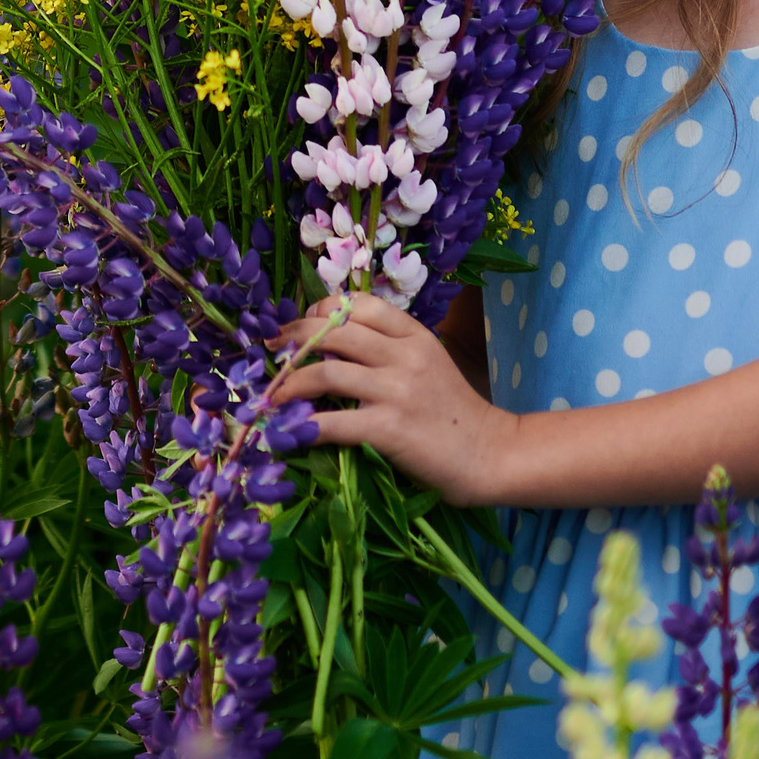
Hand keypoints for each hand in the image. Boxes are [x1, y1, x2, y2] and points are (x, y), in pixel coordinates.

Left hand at [273, 294, 514, 506]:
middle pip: (335, 330)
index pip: (360, 304)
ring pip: (326, 372)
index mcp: (414, 336)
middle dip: (295, 337)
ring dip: (289, 383)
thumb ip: (391, 350)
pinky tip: (288, 432)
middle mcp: (405, 356)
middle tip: (274, 351)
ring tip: (271, 395)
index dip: (323, 309)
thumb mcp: (429, 364)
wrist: (488, 454)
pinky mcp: (389, 429)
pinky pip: (333, 423)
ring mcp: (397, 391)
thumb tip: (333, 345)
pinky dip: (303, 426)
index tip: (303, 323)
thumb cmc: (453, 413)